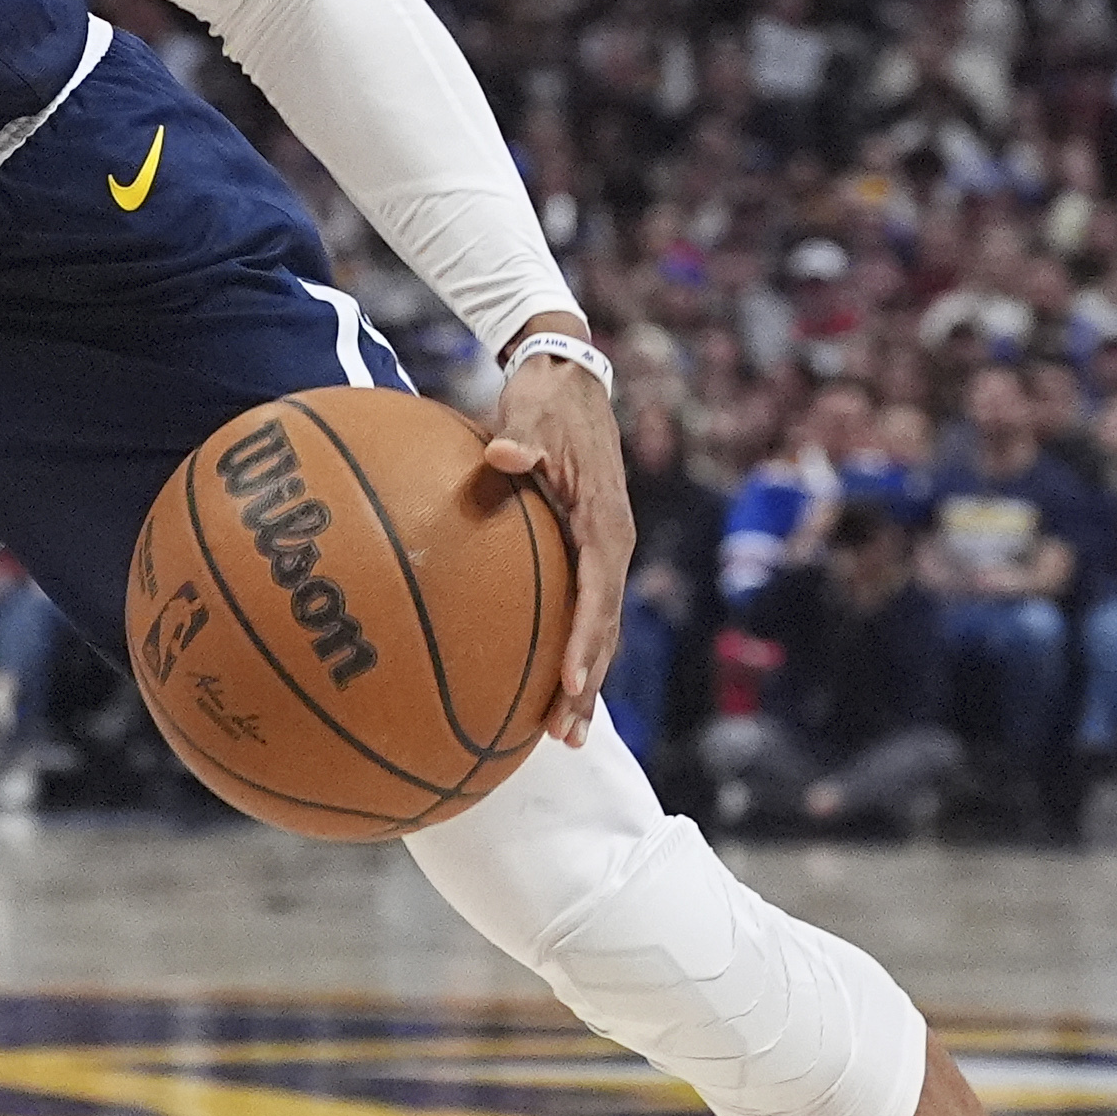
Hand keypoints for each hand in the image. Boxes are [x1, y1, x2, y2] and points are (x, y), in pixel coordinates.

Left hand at [481, 347, 630, 747]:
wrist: (568, 378)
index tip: (571, 687)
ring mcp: (602, 552)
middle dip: (588, 687)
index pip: (599, 595)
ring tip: (561, 736)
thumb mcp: (532, 413)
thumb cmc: (545, 398)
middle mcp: (612, 545)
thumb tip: (504, 455)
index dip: (586, 644)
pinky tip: (546, 685)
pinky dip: (572, 651)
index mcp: (606, 523)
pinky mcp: (587, 551)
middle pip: (605, 630)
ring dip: (584, 682)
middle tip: (562, 737)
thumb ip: (521, 439)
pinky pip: (583, 611)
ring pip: (598, 629)